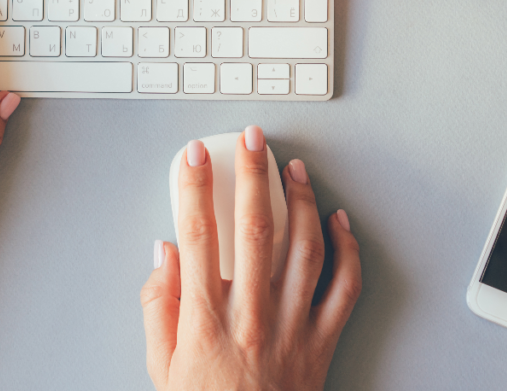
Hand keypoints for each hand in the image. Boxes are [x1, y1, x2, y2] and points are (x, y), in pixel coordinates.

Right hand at [140, 127, 360, 390]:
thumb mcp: (160, 367)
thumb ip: (158, 306)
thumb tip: (165, 253)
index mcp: (205, 321)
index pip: (198, 236)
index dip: (194, 188)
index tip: (193, 157)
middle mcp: (252, 317)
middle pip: (254, 229)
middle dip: (252, 173)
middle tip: (251, 139)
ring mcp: (293, 327)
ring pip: (304, 249)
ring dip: (301, 200)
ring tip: (294, 169)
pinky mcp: (323, 342)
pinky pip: (344, 288)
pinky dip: (347, 249)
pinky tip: (339, 221)